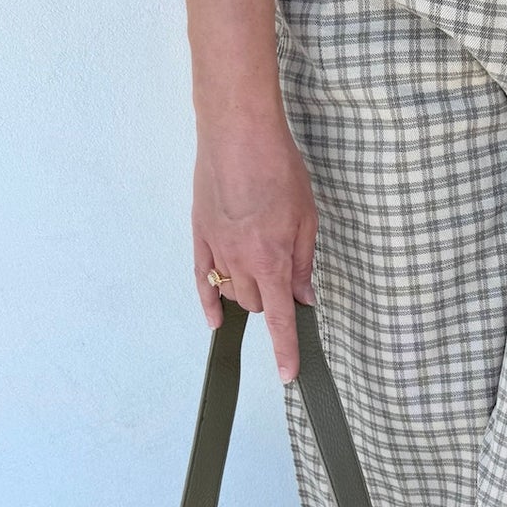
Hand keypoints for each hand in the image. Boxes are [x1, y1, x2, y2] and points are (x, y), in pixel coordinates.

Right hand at [192, 116, 317, 381]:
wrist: (237, 131)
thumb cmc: (278, 167)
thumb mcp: (306, 216)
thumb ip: (303, 262)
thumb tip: (304, 297)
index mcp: (271, 261)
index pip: (279, 320)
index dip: (286, 351)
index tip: (289, 375)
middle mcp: (240, 263)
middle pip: (256, 305)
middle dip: (273, 302)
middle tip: (288, 278)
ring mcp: (215, 250)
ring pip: (232, 293)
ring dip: (249, 293)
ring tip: (261, 271)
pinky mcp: (199, 235)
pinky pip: (202, 280)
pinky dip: (209, 301)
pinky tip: (215, 318)